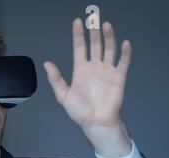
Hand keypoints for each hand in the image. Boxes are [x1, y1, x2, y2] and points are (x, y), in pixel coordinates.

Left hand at [44, 19, 131, 157]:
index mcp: (80, 71)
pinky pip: (123, 62)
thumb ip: (56, 79)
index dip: (78, 35)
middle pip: (95, 45)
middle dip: (94, 32)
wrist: (95, 122)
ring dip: (108, 37)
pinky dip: (125, 53)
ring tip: (106, 25)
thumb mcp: (63, 95)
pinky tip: (124, 43)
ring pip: (109, 49)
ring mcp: (106, 71)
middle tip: (93, 19)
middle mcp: (94, 68)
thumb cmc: (79, 112)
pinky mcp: (118, 77)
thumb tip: (46, 64)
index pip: (79, 48)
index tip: (77, 23)